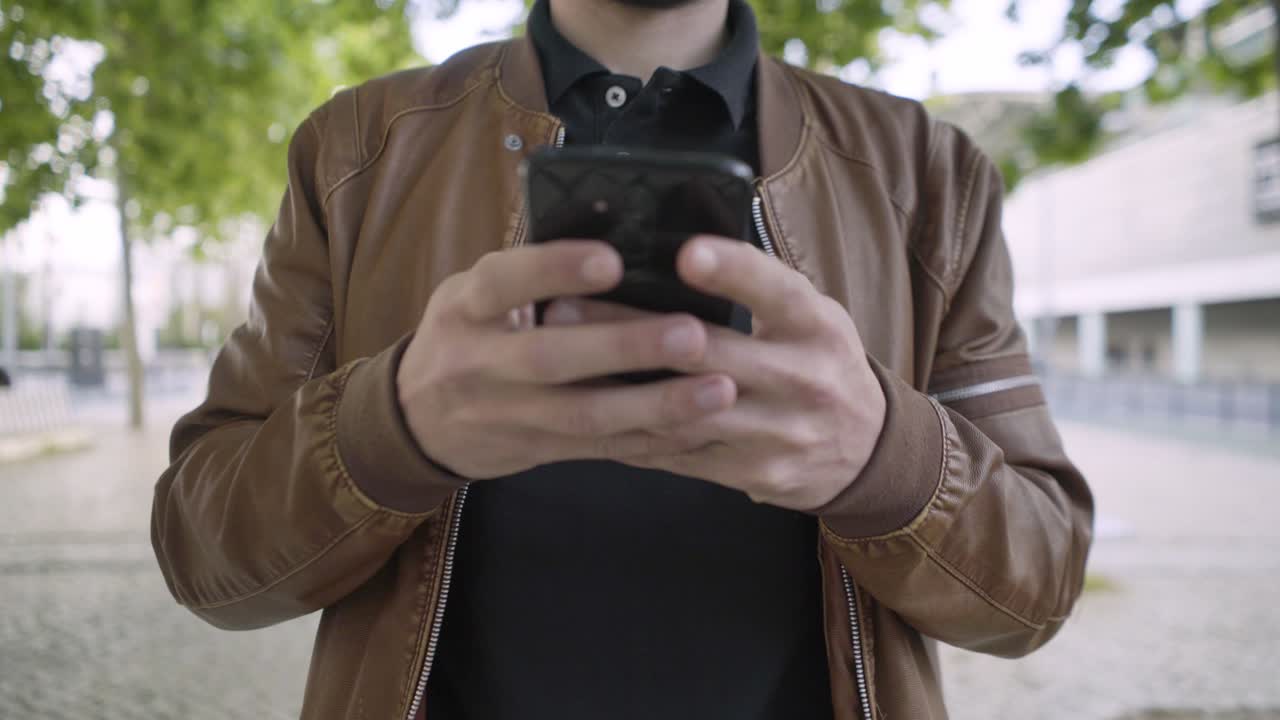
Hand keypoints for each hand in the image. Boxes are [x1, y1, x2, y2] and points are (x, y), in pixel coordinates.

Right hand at [395, 240, 736, 479]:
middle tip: (692, 334)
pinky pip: (599, 448)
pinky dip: (652, 439)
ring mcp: (505, 414)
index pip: (502, 282)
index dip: (553, 269)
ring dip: (655, 405)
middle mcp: (479, 362)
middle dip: (624, 348)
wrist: (415, 420)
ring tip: (719, 389)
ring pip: (583, 416)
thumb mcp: (472, 294)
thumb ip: (527, 274)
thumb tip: (615, 228)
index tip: (611, 260)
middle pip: (550, 358)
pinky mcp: (534, 451)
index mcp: (465, 307)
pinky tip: (701, 427)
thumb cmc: (466, 334)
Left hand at [547, 236, 886, 510]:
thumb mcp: (811, 315)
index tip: (686, 251)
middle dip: (631, 331)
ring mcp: (778, 433)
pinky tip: (585, 412)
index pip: (776, 291)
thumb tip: (676, 248)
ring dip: (616, 387)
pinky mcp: (753, 473)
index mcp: (817, 326)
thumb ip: (759, 288)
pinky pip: (680, 454)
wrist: (867, 451)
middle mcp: (803, 379)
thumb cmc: (820, 361)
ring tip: (558, 363)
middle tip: (564, 307)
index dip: (733, 270)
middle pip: (709, 354)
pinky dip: (630, 433)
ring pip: (684, 411)